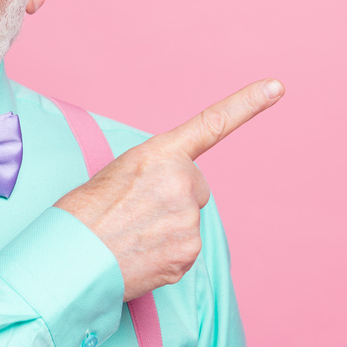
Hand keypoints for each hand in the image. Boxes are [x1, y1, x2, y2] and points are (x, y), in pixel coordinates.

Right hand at [54, 79, 283, 300]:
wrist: (69, 260)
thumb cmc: (84, 213)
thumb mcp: (118, 173)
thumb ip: (155, 174)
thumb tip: (171, 198)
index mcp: (160, 153)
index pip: (213, 123)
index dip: (248, 103)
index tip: (277, 86)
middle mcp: (181, 182)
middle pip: (194, 189)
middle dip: (173, 198)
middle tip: (135, 210)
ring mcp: (188, 220)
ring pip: (188, 221)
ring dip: (166, 227)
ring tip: (131, 233)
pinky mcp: (189, 253)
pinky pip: (185, 249)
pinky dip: (165, 252)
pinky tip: (139, 252)